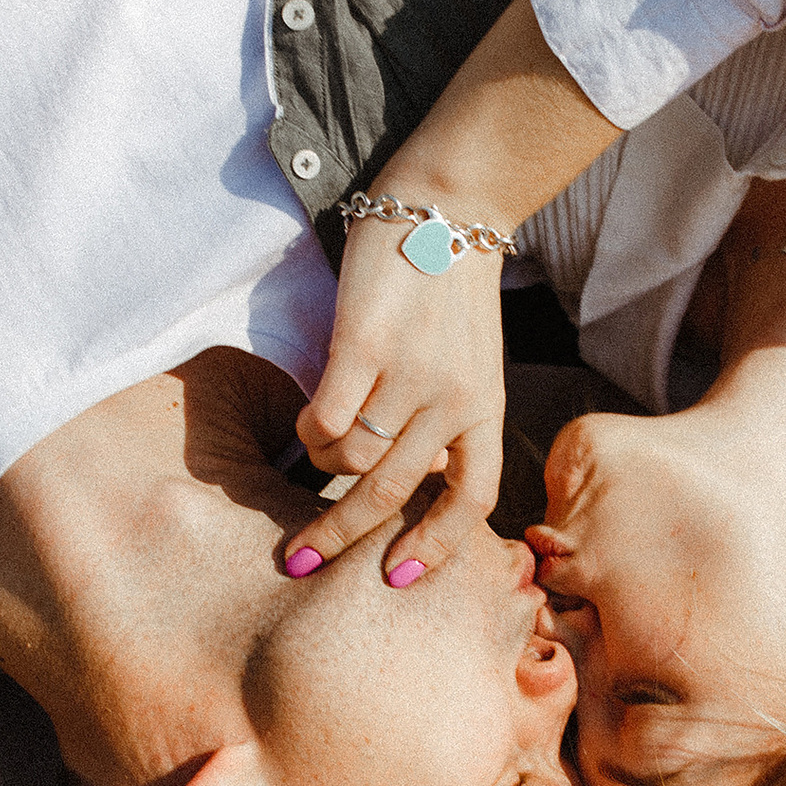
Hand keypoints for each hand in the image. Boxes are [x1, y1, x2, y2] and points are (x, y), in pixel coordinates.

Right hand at [282, 207, 508, 587]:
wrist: (449, 207)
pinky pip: (327, 417)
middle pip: (393, 493)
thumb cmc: (451, 292)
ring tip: (314, 444)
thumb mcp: (472, 364)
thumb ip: (447, 420)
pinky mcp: (365, 345)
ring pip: (351, 457)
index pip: (470, 501)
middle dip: (339, 538)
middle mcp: (454, 400)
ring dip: (323, 462)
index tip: (396, 579)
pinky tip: (309, 414)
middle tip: (299, 561)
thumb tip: (402, 481)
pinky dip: (310, 427)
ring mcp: (410, 373)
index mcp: (486, 409)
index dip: (435, 549)